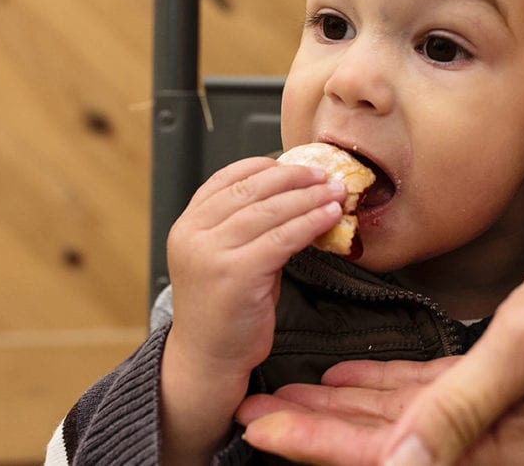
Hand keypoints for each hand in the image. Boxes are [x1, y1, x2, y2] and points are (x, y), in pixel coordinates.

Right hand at [160, 156, 345, 462]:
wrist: (208, 359)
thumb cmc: (226, 309)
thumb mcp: (230, 256)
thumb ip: (252, 225)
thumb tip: (299, 194)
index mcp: (188, 223)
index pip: (228, 177)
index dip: (268, 166)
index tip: (299, 164)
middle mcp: (193, 234)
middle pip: (252, 189)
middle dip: (294, 178)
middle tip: (325, 174)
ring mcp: (211, 254)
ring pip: (270, 211)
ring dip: (309, 197)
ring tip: (335, 192)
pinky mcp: (235, 274)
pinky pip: (282, 238)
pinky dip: (310, 223)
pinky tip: (330, 217)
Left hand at [240, 230, 523, 464]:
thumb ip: (459, 411)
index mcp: (504, 448)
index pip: (387, 458)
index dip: (318, 445)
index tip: (264, 429)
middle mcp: (500, 441)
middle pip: (385, 444)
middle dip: (317, 428)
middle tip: (258, 412)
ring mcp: (502, 413)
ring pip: (401, 419)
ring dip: (343, 407)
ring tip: (290, 394)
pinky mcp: (505, 382)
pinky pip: (430, 394)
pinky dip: (386, 385)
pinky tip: (350, 378)